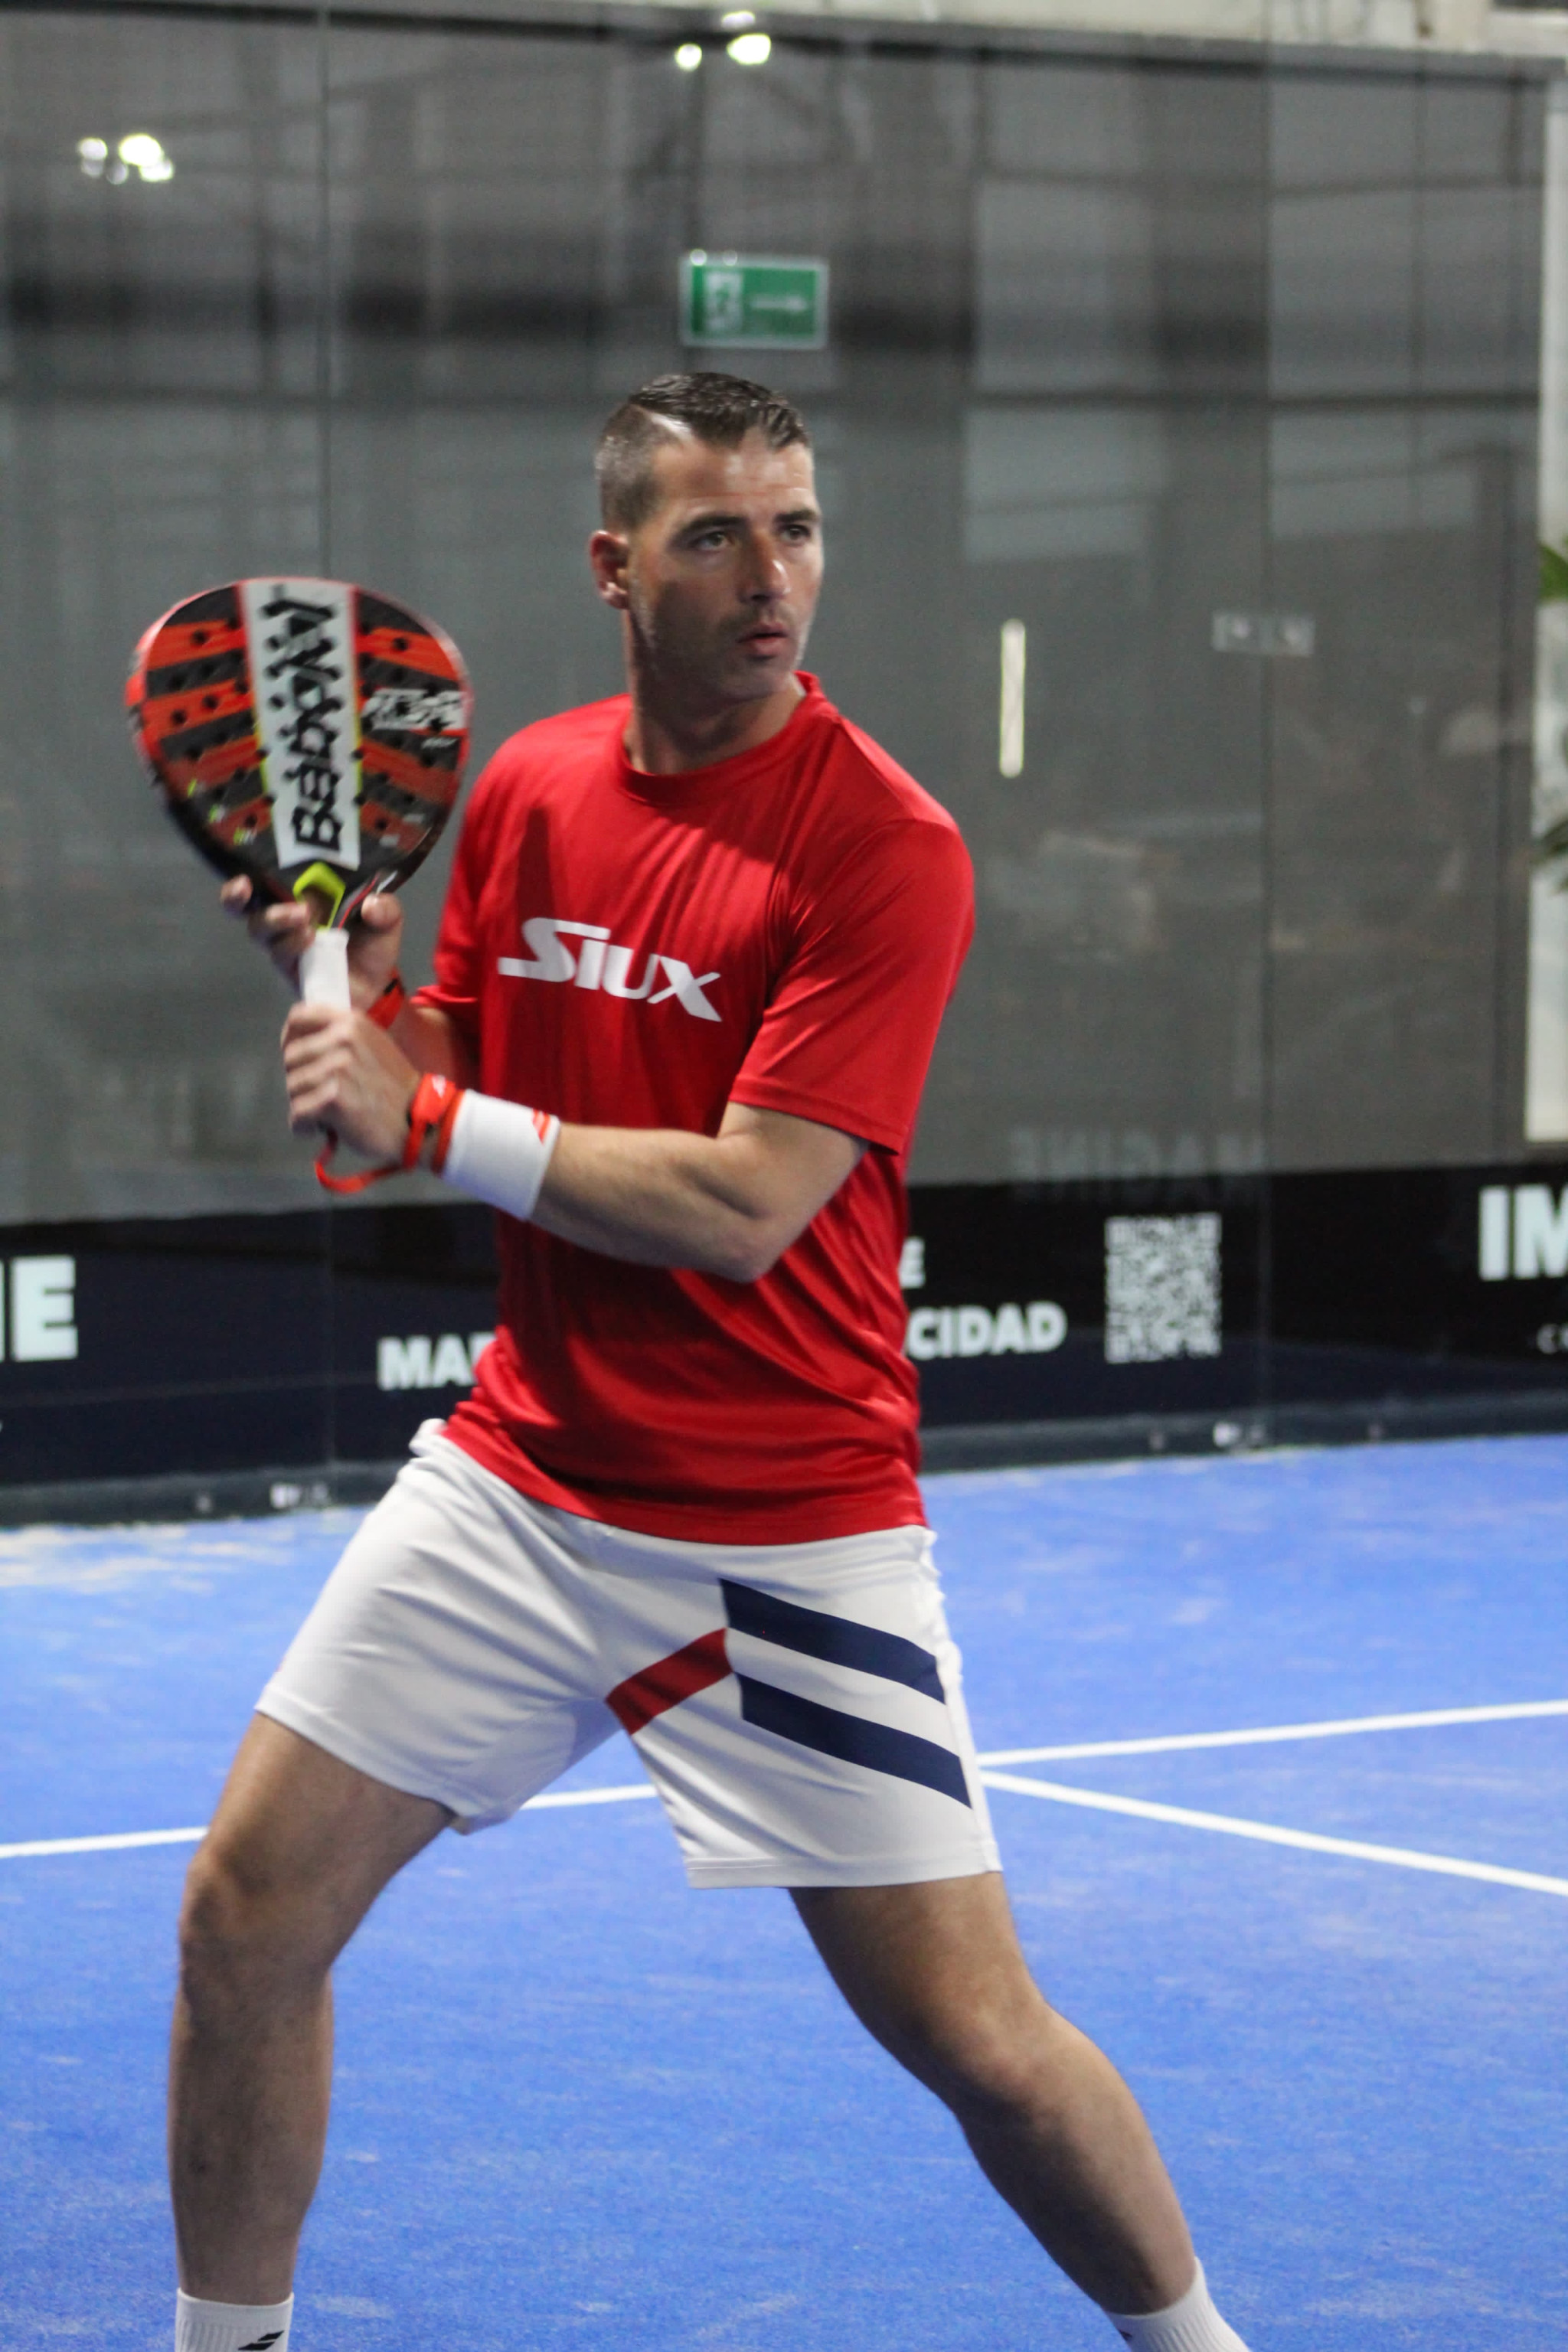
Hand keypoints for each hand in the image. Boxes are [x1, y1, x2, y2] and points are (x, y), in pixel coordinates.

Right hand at [221, 877, 404, 1010]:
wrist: (378, 987)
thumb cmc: (371, 945)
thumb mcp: (387, 921)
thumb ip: (386, 908)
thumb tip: (372, 905)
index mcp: (300, 896)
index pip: (262, 879)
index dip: (244, 875)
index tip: (243, 872)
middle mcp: (284, 918)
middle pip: (246, 905)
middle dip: (238, 897)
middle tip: (249, 888)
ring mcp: (285, 944)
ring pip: (261, 929)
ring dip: (277, 918)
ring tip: (304, 919)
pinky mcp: (291, 969)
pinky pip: (281, 955)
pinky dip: (292, 944)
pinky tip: (309, 940)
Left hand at [282, 1001, 418, 1159]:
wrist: (420, 1121)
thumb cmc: (394, 1089)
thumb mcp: (374, 1045)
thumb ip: (342, 1037)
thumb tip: (299, 1043)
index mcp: (351, 1022)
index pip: (299, 1017)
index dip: (290, 1039)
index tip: (298, 1059)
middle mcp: (343, 1038)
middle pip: (291, 1058)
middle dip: (300, 1081)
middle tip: (321, 1097)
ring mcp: (338, 1067)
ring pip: (292, 1087)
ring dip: (304, 1106)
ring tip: (327, 1114)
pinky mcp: (333, 1098)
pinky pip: (297, 1113)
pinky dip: (304, 1126)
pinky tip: (322, 1129)